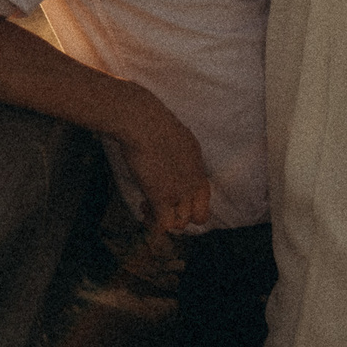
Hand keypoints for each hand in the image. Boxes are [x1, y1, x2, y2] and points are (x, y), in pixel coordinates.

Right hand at [112, 92, 212, 234]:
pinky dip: (154, 225)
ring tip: (147, 209)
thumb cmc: (153, 121)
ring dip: (164, 220)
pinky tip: (144, 214)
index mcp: (198, 167)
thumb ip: (179, 153)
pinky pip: (163, 224)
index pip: (204, 197)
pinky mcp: (162, 197)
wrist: (143, 122)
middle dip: (181, 217)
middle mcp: (194, 183)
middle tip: (163, 208)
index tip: (172, 197)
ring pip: (181, 223)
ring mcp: (180, 192)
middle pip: (199, 216)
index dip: (189, 202)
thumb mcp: (177, 137)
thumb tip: (170, 155)